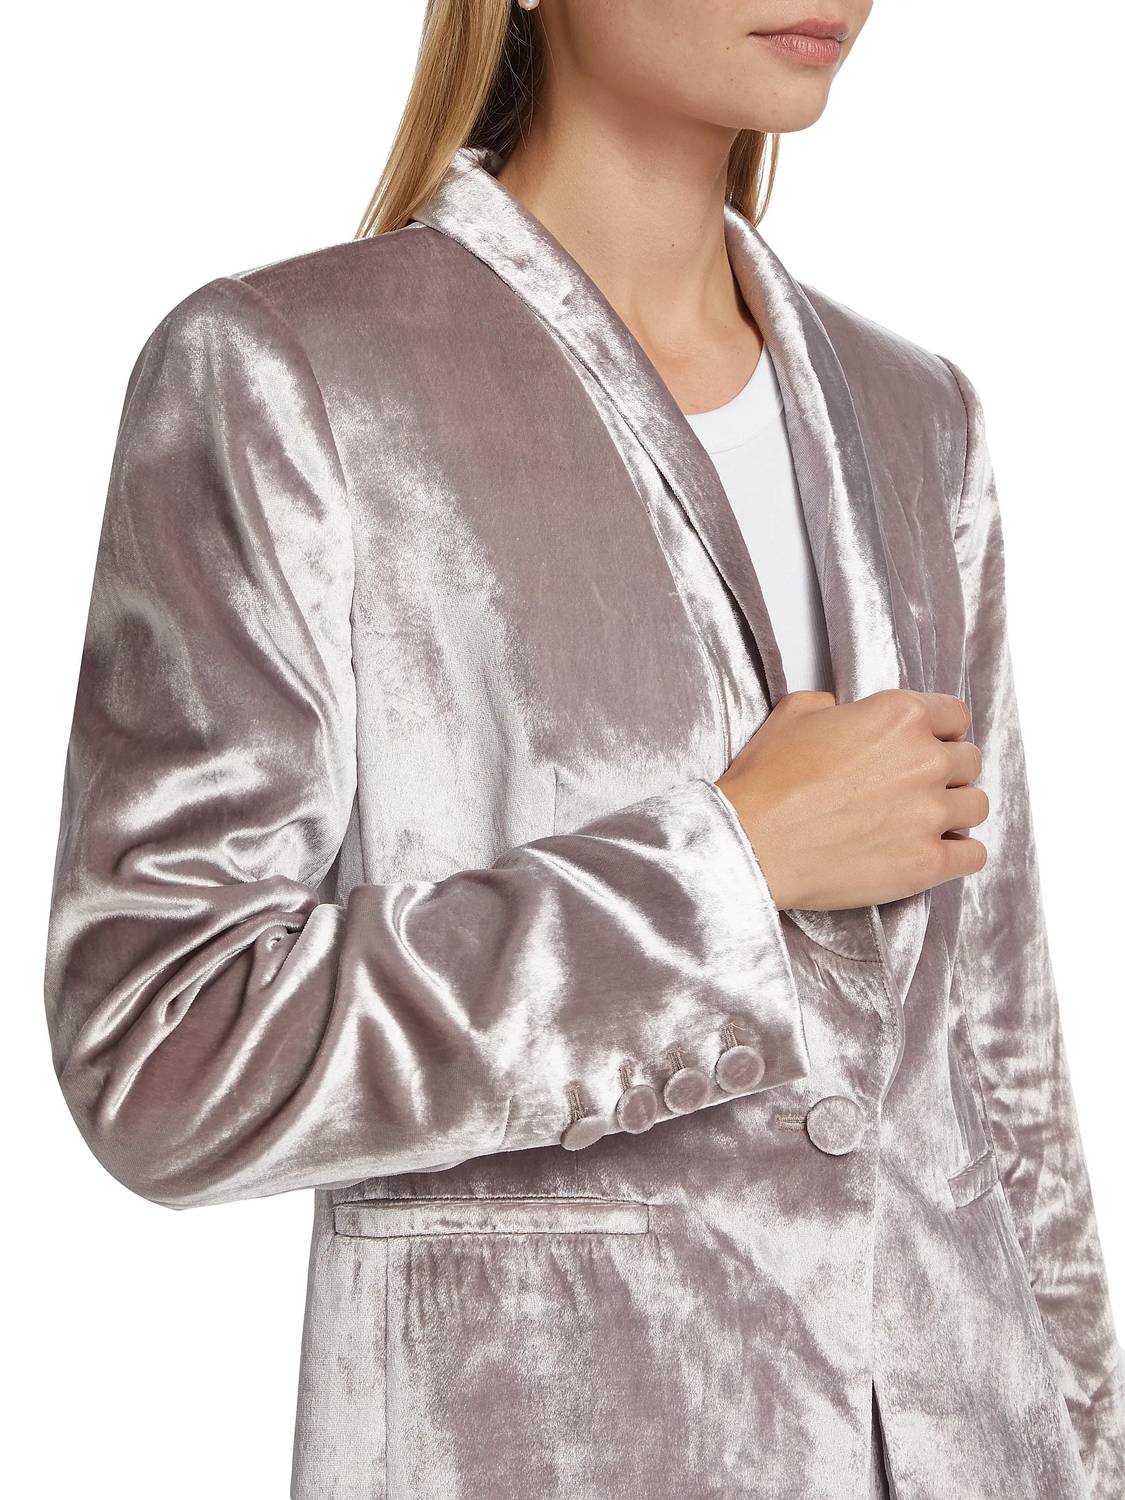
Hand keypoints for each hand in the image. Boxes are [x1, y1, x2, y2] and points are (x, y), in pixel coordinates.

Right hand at [715, 688, 987, 910]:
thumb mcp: (794, 713)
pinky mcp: (926, 862)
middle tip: (915, 787)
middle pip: (969, 760)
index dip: (940, 730)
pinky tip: (934, 852)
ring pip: (977, 806)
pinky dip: (959, 853)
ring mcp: (930, 813)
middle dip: (946, 771)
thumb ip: (836, 705)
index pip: (956, 716)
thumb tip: (846, 712)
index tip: (927, 745)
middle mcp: (925, 759)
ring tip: (924, 821)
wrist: (750, 842)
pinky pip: (973, 855)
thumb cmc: (766, 781)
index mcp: (898, 716)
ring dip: (955, 811)